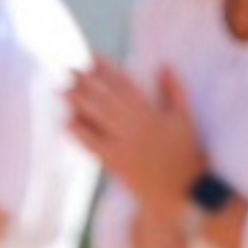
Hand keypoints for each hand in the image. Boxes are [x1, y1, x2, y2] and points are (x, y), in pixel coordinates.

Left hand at [68, 56, 205, 207]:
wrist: (182, 190)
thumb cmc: (185, 152)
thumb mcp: (185, 117)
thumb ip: (175, 89)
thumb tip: (166, 64)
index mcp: (149, 111)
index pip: (123, 83)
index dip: (106, 68)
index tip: (92, 57)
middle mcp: (133, 124)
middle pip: (104, 96)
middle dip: (84, 81)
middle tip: (68, 70)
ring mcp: (122, 144)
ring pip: (96, 117)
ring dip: (77, 102)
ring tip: (62, 90)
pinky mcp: (114, 163)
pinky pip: (92, 145)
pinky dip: (78, 133)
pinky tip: (66, 123)